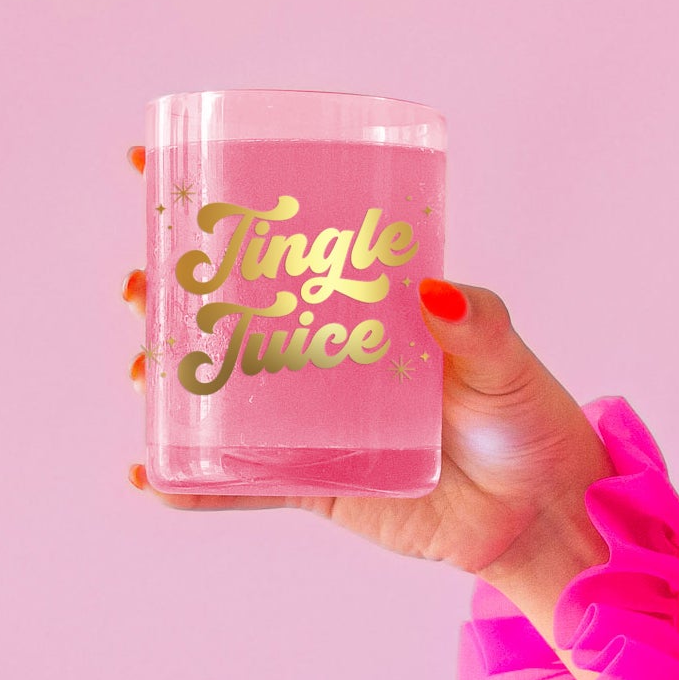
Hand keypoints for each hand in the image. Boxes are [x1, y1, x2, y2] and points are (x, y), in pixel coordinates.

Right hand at [122, 145, 611, 663]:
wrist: (538, 513)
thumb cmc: (525, 419)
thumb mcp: (504, 357)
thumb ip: (476, 323)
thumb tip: (433, 294)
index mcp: (361, 305)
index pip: (281, 243)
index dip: (217, 208)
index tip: (151, 166)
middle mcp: (326, 358)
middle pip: (229, 315)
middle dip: (171, 295)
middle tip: (139, 284)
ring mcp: (313, 423)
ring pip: (223, 396)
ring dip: (170, 382)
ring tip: (141, 373)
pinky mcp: (315, 485)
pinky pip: (242, 483)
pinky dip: (194, 485)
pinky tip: (152, 476)